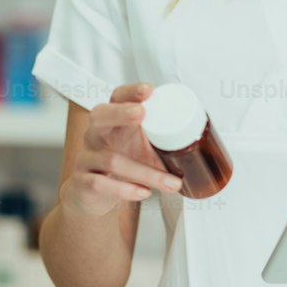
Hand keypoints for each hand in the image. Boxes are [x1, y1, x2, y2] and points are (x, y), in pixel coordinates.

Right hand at [61, 82, 183, 218]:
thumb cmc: (124, 166)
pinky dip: (126, 189)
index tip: (148, 90)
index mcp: (113, 121)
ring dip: (146, 172)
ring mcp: (87, 158)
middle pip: (100, 115)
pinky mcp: (82, 182)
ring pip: (112, 159)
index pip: (117, 98)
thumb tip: (204, 141)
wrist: (92, 196)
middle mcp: (96, 134)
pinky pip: (100, 183)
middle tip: (141, 113)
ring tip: (171, 182)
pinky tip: (144, 193)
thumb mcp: (143, 150)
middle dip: (120, 112)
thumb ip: (163, 141)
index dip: (131, 92)